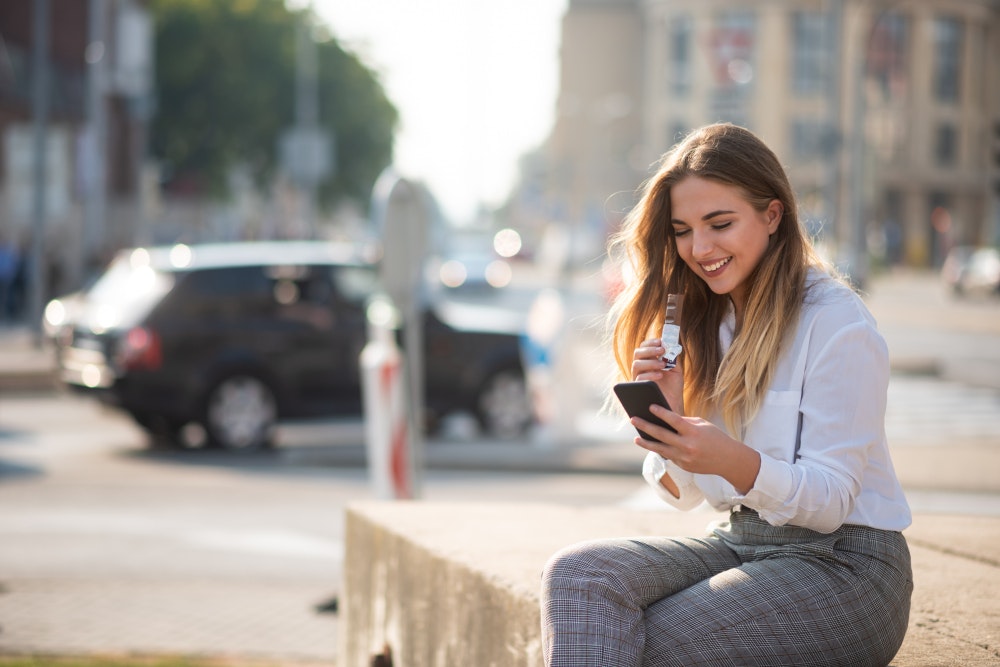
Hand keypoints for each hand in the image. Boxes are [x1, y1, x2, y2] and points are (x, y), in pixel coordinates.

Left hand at [630, 403, 760, 494]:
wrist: (728, 460)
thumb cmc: (715, 437)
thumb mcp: (702, 425)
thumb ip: (684, 422)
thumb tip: (665, 418)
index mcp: (693, 432)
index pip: (673, 420)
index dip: (661, 412)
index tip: (649, 406)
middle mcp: (687, 445)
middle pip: (662, 435)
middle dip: (645, 426)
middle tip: (633, 419)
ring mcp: (684, 458)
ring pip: (660, 449)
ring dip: (646, 443)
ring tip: (636, 438)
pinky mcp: (683, 466)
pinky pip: (669, 456)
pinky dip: (660, 450)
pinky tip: (651, 445)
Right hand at [631, 338, 683, 414]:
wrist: (673, 404)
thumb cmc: (674, 387)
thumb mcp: (676, 369)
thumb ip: (672, 358)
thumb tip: (670, 345)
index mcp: (648, 361)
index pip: (643, 347)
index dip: (650, 343)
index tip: (660, 341)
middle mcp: (641, 368)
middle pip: (637, 353)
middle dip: (649, 350)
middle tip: (661, 350)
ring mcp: (638, 378)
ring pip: (636, 364)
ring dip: (650, 362)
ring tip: (663, 364)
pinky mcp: (638, 389)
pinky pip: (639, 379)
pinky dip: (649, 375)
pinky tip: (660, 375)